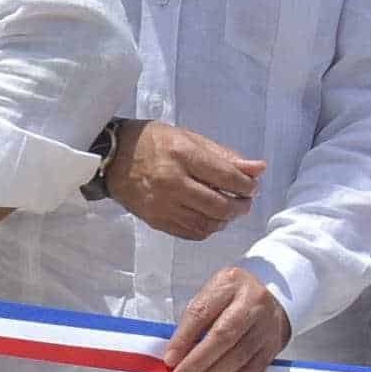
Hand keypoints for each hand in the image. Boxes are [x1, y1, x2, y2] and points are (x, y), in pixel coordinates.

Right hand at [105, 120, 262, 241]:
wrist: (112, 158)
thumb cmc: (152, 142)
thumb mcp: (189, 139)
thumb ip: (224, 156)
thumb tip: (258, 169)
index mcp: (182, 155)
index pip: (227, 178)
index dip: (247, 186)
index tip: (252, 186)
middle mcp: (172, 182)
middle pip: (220, 205)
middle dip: (240, 206)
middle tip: (244, 201)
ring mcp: (162, 204)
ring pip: (207, 223)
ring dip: (225, 220)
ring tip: (228, 210)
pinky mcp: (156, 220)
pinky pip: (191, 232)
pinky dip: (207, 228)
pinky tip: (209, 218)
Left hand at [161, 266, 291, 371]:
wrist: (269, 299)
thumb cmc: (229, 299)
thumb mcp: (209, 296)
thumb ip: (192, 322)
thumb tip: (174, 357)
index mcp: (229, 284)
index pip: (202, 312)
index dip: (183, 338)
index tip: (168, 359)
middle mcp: (253, 303)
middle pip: (223, 337)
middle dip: (197, 363)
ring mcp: (266, 327)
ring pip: (238, 359)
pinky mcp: (272, 348)